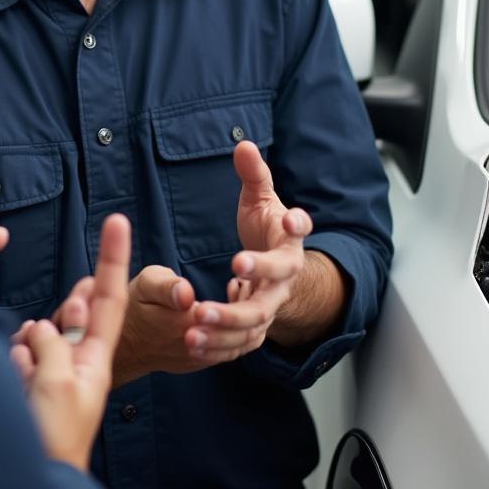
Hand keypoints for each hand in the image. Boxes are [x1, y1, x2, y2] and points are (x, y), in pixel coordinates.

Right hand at [9, 214, 130, 471]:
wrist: (30, 474)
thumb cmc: (54, 436)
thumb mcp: (60, 382)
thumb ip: (51, 342)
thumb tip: (39, 329)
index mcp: (95, 358)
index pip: (109, 297)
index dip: (114, 258)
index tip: (118, 220)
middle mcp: (75, 359)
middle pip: (67, 313)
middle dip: (56, 317)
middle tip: (56, 344)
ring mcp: (49, 370)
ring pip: (32, 332)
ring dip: (24, 349)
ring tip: (27, 383)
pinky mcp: (25, 379)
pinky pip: (13, 352)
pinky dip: (10, 362)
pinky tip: (14, 384)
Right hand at [109, 265, 261, 385]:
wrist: (124, 344)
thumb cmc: (135, 307)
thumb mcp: (144, 285)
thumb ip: (166, 287)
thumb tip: (186, 293)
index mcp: (187, 324)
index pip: (233, 314)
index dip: (243, 294)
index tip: (239, 275)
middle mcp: (200, 347)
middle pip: (246, 332)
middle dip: (252, 306)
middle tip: (246, 282)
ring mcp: (202, 358)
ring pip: (244, 344)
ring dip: (251, 320)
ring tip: (242, 294)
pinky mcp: (202, 362)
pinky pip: (233, 350)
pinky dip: (242, 330)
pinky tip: (231, 308)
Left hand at [190, 140, 312, 347]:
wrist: (278, 265)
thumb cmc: (268, 227)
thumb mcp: (261, 198)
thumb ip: (253, 174)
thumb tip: (244, 144)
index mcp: (288, 240)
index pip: (297, 231)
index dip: (296, 224)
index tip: (283, 223)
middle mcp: (284, 275)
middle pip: (274, 287)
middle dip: (248, 289)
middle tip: (222, 286)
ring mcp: (272, 302)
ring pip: (255, 320)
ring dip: (226, 324)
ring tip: (196, 323)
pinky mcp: (257, 323)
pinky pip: (240, 339)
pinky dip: (218, 343)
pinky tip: (192, 341)